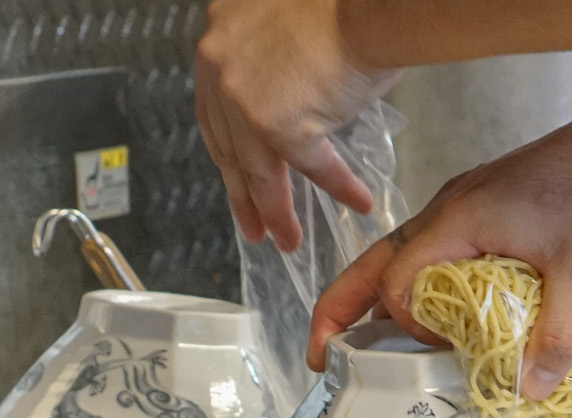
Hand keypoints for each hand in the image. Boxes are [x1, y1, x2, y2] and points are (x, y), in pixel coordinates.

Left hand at [195, 0, 400, 250]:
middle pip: (227, 145)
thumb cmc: (346, 3)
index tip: (236, 178)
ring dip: (274, 210)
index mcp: (219, 36)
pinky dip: (338, 185)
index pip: (214, 108)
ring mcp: (242, 99)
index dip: (228, 150)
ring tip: (286, 240)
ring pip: (257, 169)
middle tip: (252, 228)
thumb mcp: (290, 22)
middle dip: (241, 193)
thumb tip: (296, 95)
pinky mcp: (275, 125)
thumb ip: (275, 61)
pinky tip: (357, 202)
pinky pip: (311, 166)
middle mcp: (219, 66)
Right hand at [308, 81, 571, 398]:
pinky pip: (432, 254)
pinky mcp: (486, 209)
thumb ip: (557, 336)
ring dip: (376, 301)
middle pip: (373, 264)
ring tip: (364, 348)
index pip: (398, 281)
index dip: (405, 326)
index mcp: (458, 220)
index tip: (440, 352)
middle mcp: (448, 211)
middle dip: (340, 311)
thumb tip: (529, 393)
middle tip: (322, 360)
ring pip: (401, 258)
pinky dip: (417, 287)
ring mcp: (465, 207)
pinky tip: (434, 318)